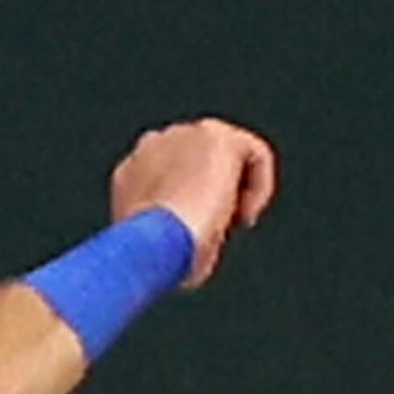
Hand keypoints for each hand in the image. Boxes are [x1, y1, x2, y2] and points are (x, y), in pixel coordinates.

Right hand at [109, 119, 280, 287]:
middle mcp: (153, 146)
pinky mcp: (215, 134)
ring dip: (237, 190)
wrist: (159, 240)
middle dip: (215, 194)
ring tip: (233, 222)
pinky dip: (260, 185)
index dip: (193, 205)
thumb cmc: (156, 259)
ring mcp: (182, 135)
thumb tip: (196, 253)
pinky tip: (247, 213)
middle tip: (220, 228)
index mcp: (133, 174)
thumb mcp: (161, 254)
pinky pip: (255, 153)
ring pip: (228, 158)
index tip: (200, 233)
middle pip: (200, 164)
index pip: (171, 179)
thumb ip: (177, 236)